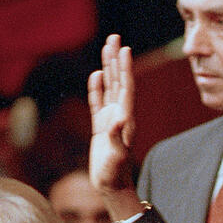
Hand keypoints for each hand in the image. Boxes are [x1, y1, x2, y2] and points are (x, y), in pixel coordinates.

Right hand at [87, 34, 136, 202]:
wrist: (111, 185)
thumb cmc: (114, 173)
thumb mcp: (117, 156)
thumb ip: (117, 138)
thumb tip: (116, 120)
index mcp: (126, 119)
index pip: (126, 88)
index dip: (125, 68)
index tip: (124, 49)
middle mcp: (120, 115)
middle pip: (119, 81)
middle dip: (116, 59)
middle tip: (114, 37)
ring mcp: (110, 119)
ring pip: (109, 87)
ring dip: (108, 68)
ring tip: (107, 47)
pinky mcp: (100, 126)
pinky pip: (97, 102)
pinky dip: (97, 87)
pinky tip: (96, 74)